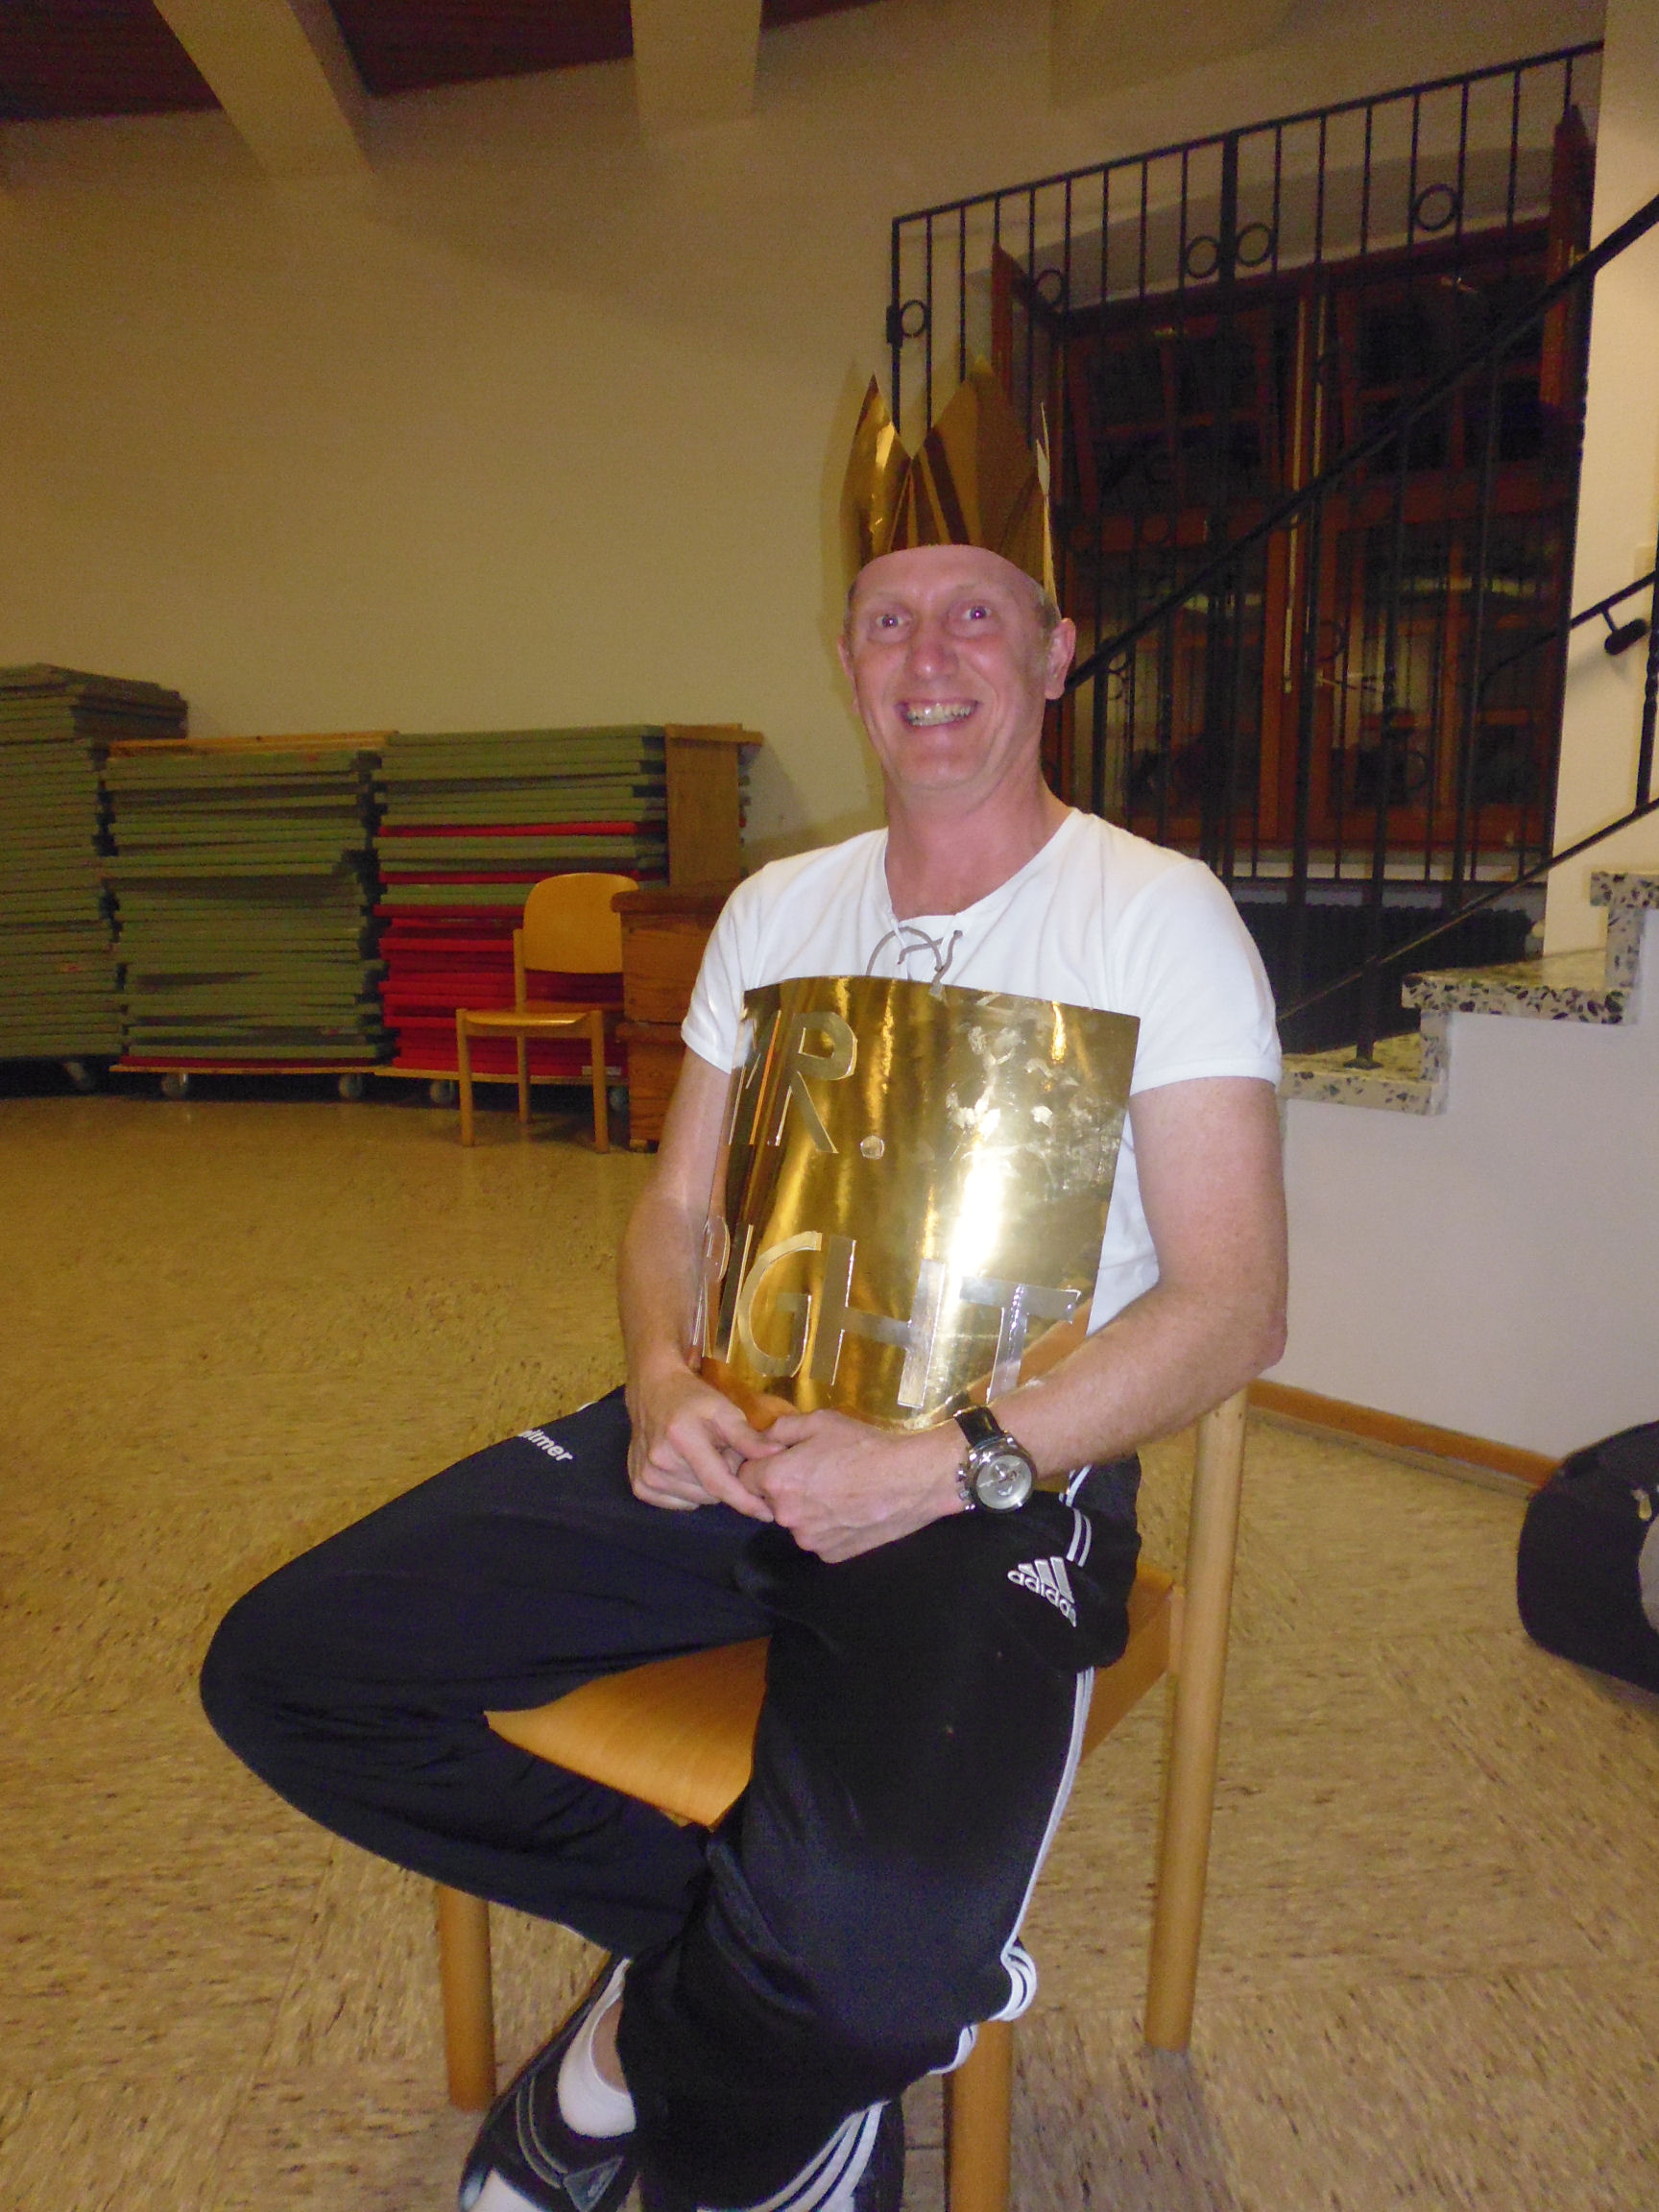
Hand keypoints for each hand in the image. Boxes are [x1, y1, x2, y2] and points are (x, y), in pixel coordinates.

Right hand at [625, 1361, 777, 1518]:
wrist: (652, 1390)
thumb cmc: (692, 1399)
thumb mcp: (724, 1410)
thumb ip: (748, 1437)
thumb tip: (778, 1455)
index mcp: (682, 1439)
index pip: (718, 1483)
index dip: (745, 1501)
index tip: (767, 1513)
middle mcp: (660, 1462)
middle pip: (710, 1494)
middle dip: (724, 1480)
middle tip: (721, 1454)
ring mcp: (646, 1476)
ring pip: (696, 1500)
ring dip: (706, 1486)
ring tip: (702, 1458)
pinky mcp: (639, 1485)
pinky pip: (678, 1503)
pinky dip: (688, 1491)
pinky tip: (685, 1467)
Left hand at [743, 1409, 960, 1561]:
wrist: (910, 1480)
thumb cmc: (864, 1445)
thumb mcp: (820, 1421)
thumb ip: (781, 1428)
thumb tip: (763, 1440)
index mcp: (777, 1480)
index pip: (745, 1477)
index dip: (762, 1465)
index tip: (783, 1459)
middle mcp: (785, 1516)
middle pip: (771, 1501)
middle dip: (786, 1488)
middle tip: (819, 1472)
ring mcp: (808, 1539)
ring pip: (796, 1521)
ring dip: (807, 1509)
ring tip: (840, 1491)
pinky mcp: (830, 1555)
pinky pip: (819, 1538)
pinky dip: (828, 1526)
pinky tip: (851, 1509)